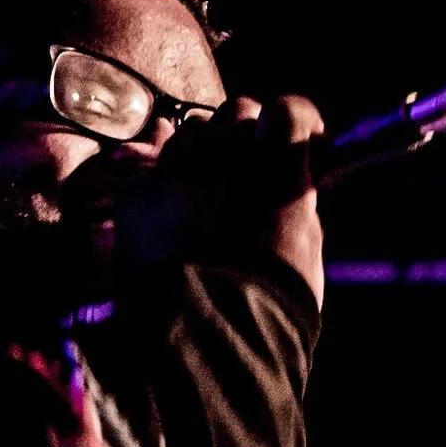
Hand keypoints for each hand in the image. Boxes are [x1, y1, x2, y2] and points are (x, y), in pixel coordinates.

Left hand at [119, 95, 326, 307]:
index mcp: (277, 170)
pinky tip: (167, 198)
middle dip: (246, 131)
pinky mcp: (139, 193)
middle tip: (249, 164)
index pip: (290, 108)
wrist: (207, 337)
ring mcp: (177, 172)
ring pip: (191, 132)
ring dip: (204, 150)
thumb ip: (297, 197)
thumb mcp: (306, 245)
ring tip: (206, 185)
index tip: (302, 141)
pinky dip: (159, 174)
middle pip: (237, 110)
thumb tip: (293, 178)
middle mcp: (226, 159)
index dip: (297, 119)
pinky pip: (147, 161)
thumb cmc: (272, 301)